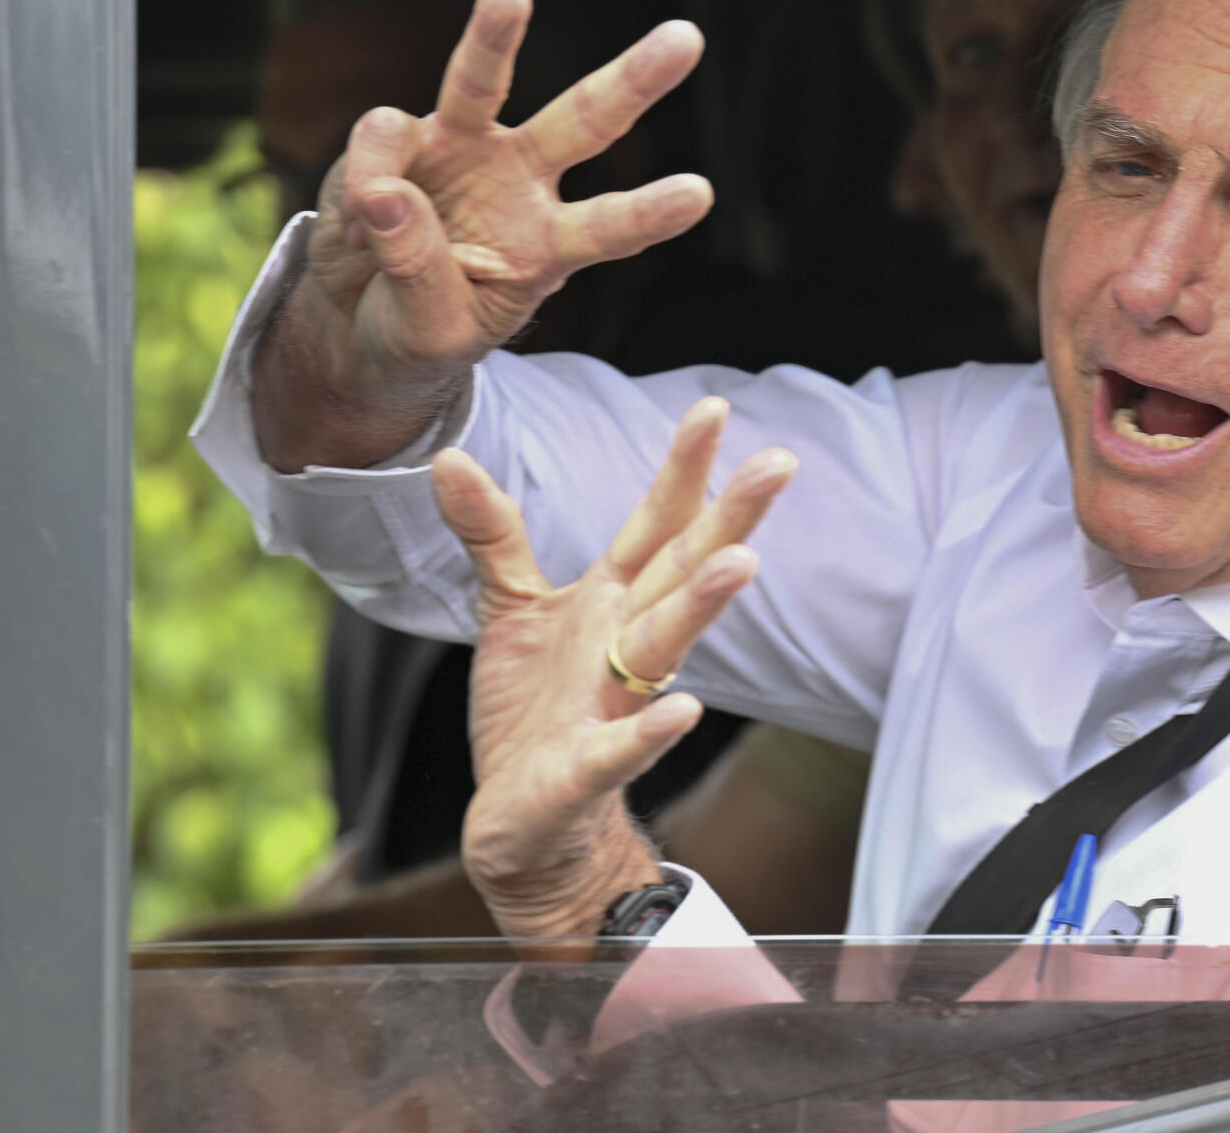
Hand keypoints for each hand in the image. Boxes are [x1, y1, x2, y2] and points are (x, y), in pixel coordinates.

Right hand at [253, 0, 712, 471]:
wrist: (353, 316)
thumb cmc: (413, 332)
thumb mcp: (429, 333)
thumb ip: (420, 273)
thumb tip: (389, 193)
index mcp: (546, 246)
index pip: (607, 228)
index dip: (648, 211)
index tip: (699, 194)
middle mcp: (518, 181)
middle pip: (583, 120)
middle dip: (633, 80)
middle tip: (688, 38)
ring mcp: (461, 149)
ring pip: (482, 82)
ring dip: (496, 35)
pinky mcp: (400, 138)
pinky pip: (384, 138)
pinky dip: (365, 179)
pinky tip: (358, 229)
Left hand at [433, 397, 796, 940]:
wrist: (521, 822)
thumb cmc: (533, 712)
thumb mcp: (511, 608)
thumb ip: (493, 533)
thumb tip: (450, 458)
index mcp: (612, 602)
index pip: (656, 524)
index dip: (683, 469)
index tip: (715, 408)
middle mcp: (625, 646)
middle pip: (683, 572)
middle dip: (729, 518)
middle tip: (778, 464)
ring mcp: (613, 705)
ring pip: (667, 646)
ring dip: (702, 605)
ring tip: (739, 563)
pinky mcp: (586, 769)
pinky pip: (622, 747)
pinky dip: (651, 730)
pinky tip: (684, 710)